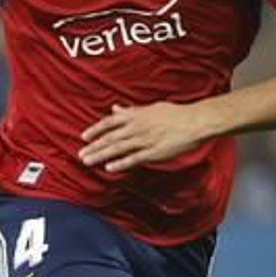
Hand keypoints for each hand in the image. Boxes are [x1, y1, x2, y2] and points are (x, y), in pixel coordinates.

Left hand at [79, 102, 208, 171]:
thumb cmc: (175, 114)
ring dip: (101, 155)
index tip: (84, 137)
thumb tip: (116, 109)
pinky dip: (121, 163)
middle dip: (94, 146)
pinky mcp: (154, 152)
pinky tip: (109, 168)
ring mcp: (144, 140)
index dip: (95, 130)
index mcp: (136, 116)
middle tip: (80, 154)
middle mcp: (137, 127)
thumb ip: (131, 111)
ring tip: (88, 161)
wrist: (195, 121)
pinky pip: (134, 158)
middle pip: (110, 137)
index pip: (110, 122)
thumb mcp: (151, 108)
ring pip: (118, 148)